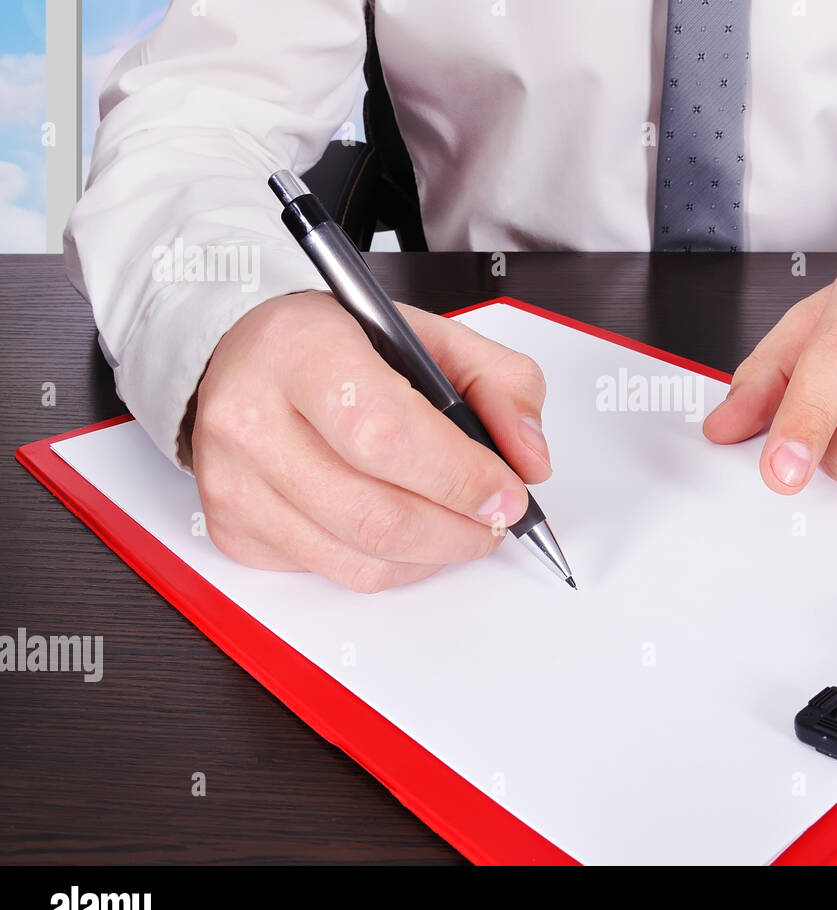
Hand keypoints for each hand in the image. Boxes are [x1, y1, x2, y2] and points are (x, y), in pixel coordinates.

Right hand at [190, 291, 551, 591]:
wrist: (247, 359)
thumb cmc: (338, 346)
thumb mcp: (430, 335)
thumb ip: (500, 384)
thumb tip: (529, 459)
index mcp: (301, 350)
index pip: (385, 433)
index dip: (459, 476)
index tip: (506, 491)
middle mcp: (251, 418)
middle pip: (375, 513)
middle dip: (460, 530)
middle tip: (497, 520)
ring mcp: (234, 483)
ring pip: (360, 560)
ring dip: (434, 555)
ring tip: (462, 526)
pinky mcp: (235, 531)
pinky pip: (334, 573)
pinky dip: (392, 565)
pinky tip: (409, 532)